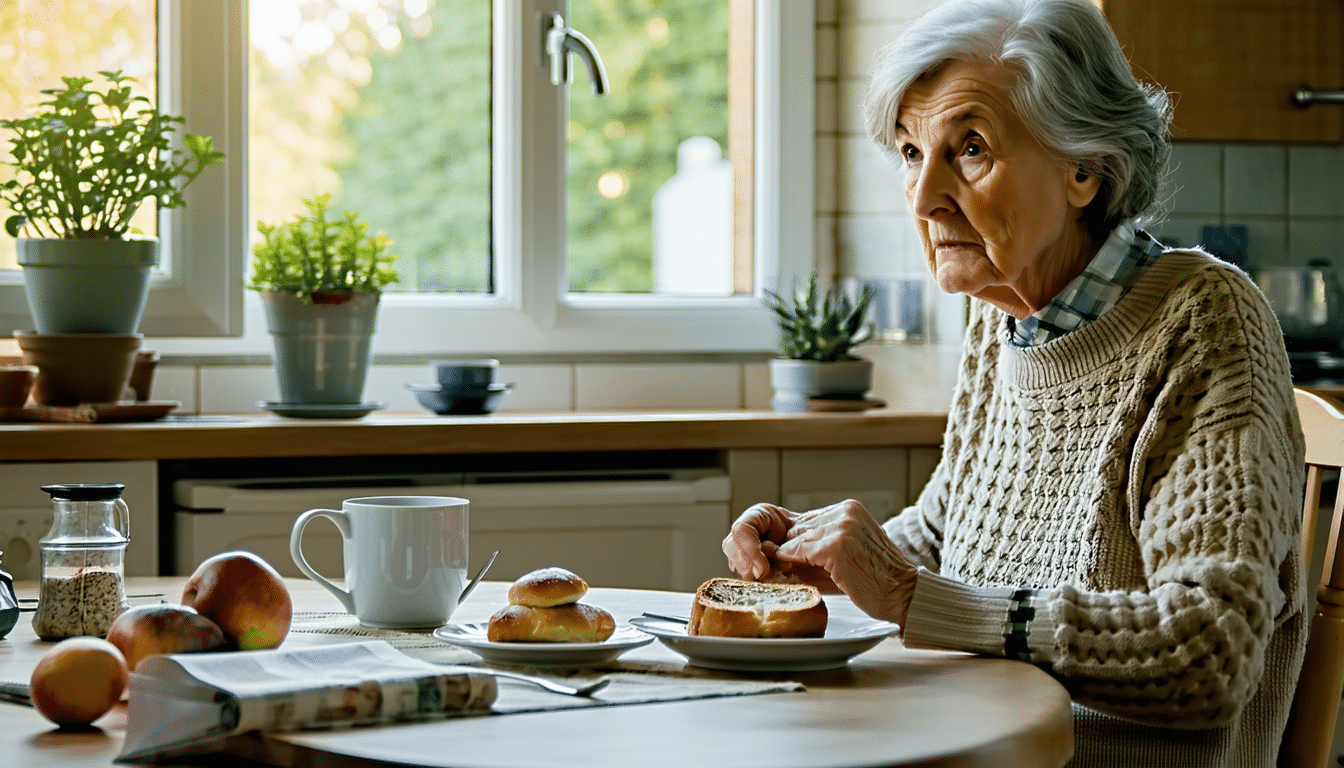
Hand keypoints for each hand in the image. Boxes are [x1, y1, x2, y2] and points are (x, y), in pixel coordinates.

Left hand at [722, 500, 918, 625]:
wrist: (905, 596)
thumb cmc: (875, 583)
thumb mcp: (840, 559)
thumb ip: (812, 551)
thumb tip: (773, 555)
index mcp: (848, 510)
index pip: (805, 523)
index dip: (789, 544)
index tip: (775, 560)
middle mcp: (846, 512)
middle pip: (796, 529)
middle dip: (782, 550)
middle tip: (767, 569)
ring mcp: (842, 526)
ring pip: (794, 540)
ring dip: (783, 559)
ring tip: (773, 575)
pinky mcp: (837, 544)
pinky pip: (798, 552)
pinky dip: (789, 563)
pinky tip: (787, 576)